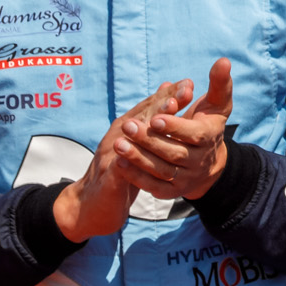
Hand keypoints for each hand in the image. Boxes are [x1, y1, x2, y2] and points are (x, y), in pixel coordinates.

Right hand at [54, 85, 184, 241]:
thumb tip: (171, 96)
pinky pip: (121, 167)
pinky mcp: (110, 178)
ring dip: (147, 127)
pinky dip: (131, 160)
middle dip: (162, 104)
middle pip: (141, 116)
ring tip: (164, 118)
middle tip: (182, 93)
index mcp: (128, 127)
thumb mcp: (139, 143)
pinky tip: (142, 155)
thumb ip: (153, 120)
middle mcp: (118, 136)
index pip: (150, 107)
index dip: (169, 95)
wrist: (95, 202)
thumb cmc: (122, 168)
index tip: (190, 83)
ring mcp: (112, 155)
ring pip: (130, 137)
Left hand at [120, 59, 233, 200]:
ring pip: (162, 170)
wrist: (209, 162)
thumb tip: (223, 61)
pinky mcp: (173, 191)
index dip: (175, 127)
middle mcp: (200, 161)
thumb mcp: (216, 104)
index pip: (194, 135)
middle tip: (127, 125)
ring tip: (118, 144)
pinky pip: (154, 186)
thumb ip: (219, 84)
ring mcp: (187, 178)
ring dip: (139, 158)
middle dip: (150, 140)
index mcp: (210, 138)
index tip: (155, 117)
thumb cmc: (208, 124)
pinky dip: (137, 176)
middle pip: (174, 153)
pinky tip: (120, 162)